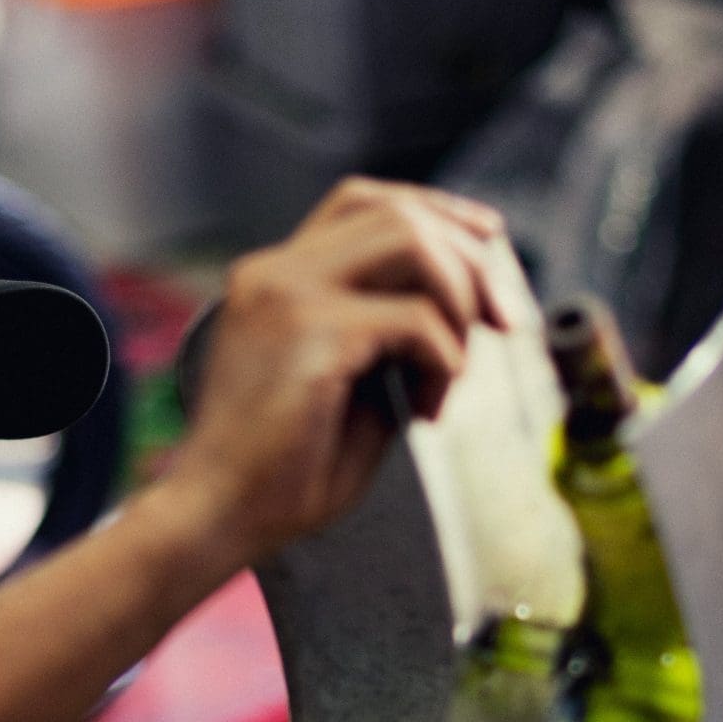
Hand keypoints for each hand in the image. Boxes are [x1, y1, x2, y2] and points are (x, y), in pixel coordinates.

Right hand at [170, 179, 515, 560]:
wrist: (215, 519)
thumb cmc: (276, 476)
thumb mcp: (345, 388)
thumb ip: (388, 339)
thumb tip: (466, 314)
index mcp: (273, 278)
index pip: (364, 202)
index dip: (438, 210)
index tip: (492, 244)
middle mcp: (274, 270)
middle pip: (397, 210)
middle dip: (470, 256)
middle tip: (507, 321)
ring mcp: (287, 293)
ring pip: (410, 238)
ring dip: (460, 297)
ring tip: (457, 371)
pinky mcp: (310, 331)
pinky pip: (415, 319)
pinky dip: (445, 360)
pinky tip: (428, 410)